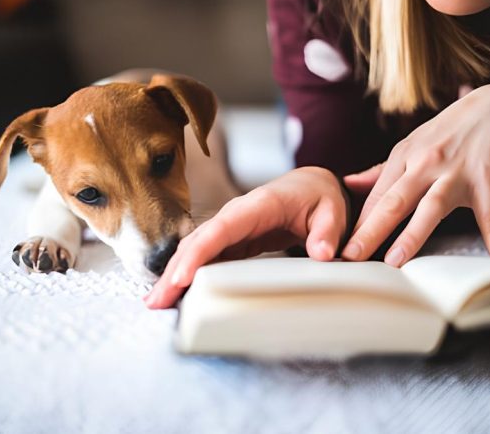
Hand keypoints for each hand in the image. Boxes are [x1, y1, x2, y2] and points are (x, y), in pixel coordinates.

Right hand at [144, 166, 349, 308]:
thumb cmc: (320, 198)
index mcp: (258, 206)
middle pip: (199, 242)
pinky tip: (176, 294)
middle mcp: (236, 215)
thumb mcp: (332, 212)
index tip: (182, 278)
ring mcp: (230, 228)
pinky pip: (205, 257)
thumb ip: (328, 232)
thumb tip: (321, 254)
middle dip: (175, 271)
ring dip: (174, 275)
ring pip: (195, 250)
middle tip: (157, 301)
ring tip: (156, 303)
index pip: (222, 229)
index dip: (200, 253)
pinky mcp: (230, 241)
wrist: (311, 187)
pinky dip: (188, 274)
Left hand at [341, 84, 489, 265]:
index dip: (359, 224)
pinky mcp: (487, 178)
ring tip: (396, 260)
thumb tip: (347, 184)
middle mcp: (426, 164)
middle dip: (371, 230)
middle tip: (352, 256)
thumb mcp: (411, 146)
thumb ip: (380, 172)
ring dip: (413, 234)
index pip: (376, 197)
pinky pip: (489, 213)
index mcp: (404, 157)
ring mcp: (456, 172)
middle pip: (394, 201)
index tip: (342, 249)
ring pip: (431, 206)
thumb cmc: (448, 133)